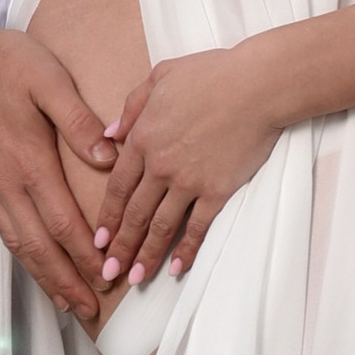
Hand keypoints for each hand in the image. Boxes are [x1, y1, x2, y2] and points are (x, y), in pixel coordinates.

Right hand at [0, 21, 111, 326]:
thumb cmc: (2, 63)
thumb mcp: (47, 79)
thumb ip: (79, 120)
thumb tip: (110, 157)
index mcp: (30, 162)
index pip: (63, 222)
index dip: (86, 255)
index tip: (108, 277)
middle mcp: (9, 184)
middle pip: (41, 246)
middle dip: (67, 281)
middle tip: (90, 310)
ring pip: (20, 245)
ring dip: (45, 277)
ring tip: (67, 302)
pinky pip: (5, 231)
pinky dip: (25, 256)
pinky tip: (37, 265)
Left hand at [94, 45, 282, 294]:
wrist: (256, 85)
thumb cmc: (212, 74)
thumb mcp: (160, 77)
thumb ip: (132, 106)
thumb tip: (110, 133)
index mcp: (143, 138)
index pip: (117, 186)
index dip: (106, 216)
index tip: (98, 240)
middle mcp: (160, 165)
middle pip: (134, 214)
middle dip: (120, 247)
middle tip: (108, 272)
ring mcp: (188, 181)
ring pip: (160, 226)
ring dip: (146, 256)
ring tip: (136, 280)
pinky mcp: (217, 190)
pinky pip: (197, 226)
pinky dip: (185, 250)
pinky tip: (176, 268)